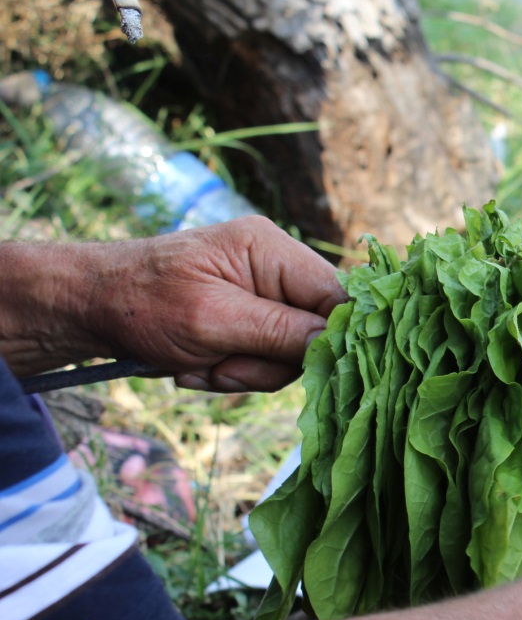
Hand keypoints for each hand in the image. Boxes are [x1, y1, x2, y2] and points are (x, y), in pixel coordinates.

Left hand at [85, 216, 347, 391]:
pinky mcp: (247, 316)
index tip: (306, 367)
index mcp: (270, 249)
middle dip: (271, 360)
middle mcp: (274, 264)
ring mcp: (261, 291)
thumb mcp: (213, 321)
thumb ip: (280, 332)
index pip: (337, 295)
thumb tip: (339, 344)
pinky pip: (264, 355)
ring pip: (289, 351)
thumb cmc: (141, 305)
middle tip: (223, 366)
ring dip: (246, 370)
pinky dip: (233, 370)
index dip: (333, 336)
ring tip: (203, 366)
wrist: (86, 308)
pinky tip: (198, 365)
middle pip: (315, 329)